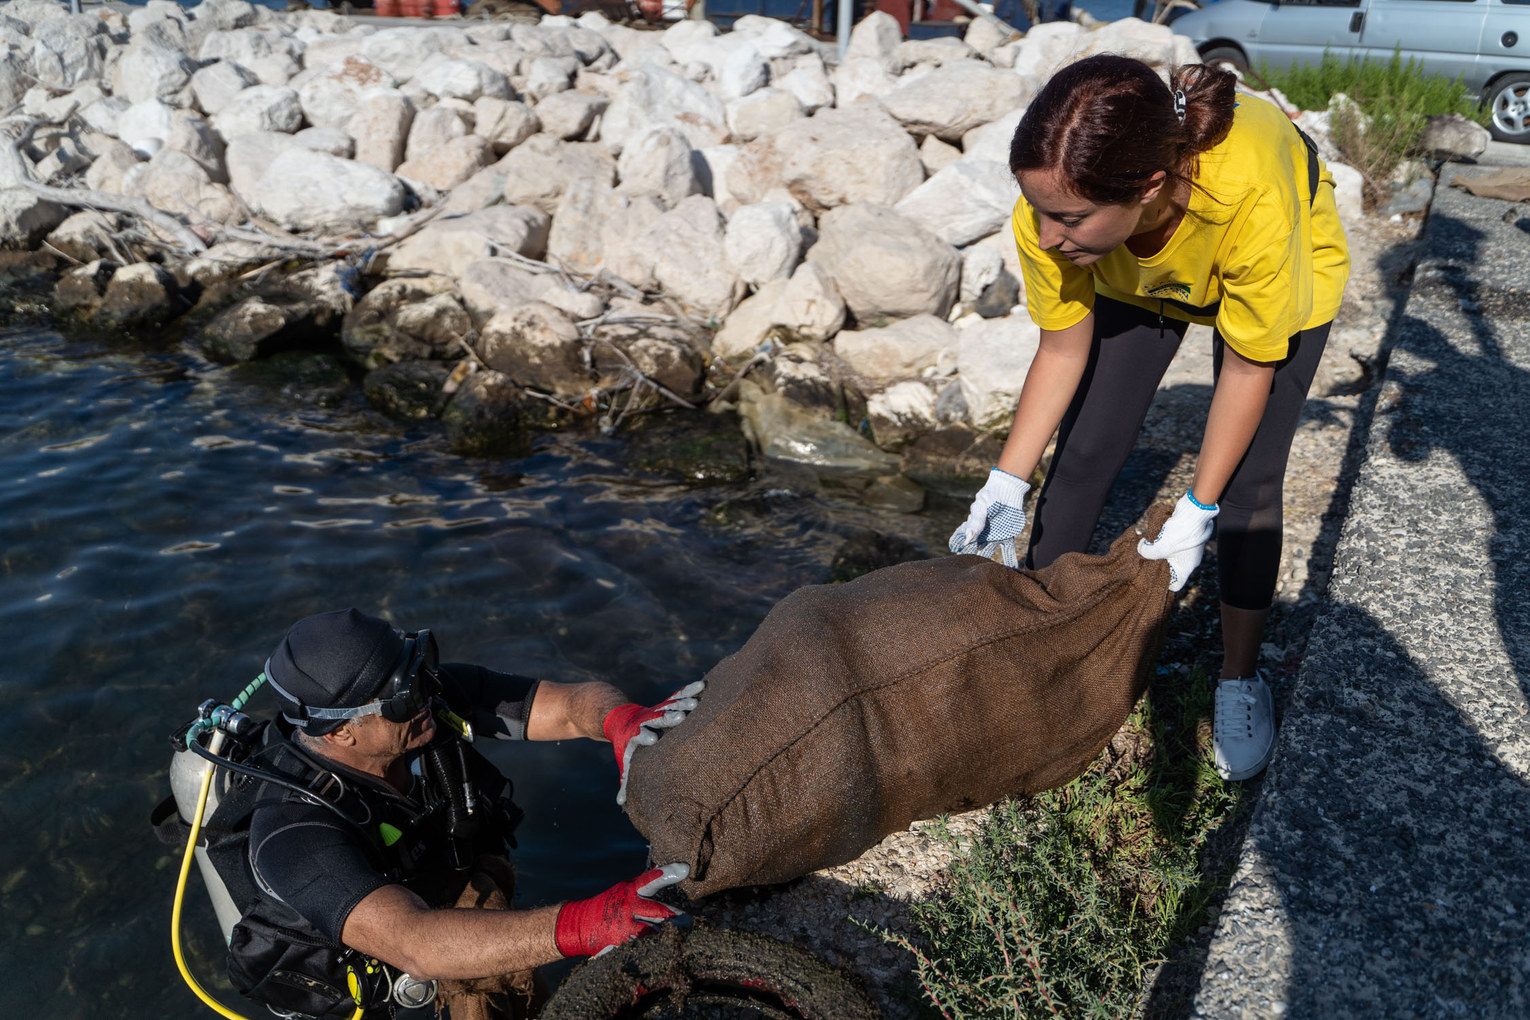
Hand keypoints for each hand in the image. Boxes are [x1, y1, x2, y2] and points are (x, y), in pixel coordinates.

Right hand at [554, 863, 688, 957]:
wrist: (580, 924)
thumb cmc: (610, 903)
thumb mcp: (626, 888)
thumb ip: (648, 883)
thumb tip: (674, 868)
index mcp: (631, 890)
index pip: (652, 879)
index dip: (668, 873)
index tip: (685, 868)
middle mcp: (629, 906)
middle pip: (660, 911)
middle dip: (676, 917)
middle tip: (689, 921)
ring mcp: (624, 926)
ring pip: (654, 932)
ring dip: (664, 934)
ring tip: (671, 937)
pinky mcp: (621, 944)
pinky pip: (642, 947)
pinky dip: (651, 948)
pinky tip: (657, 952)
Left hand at [603, 681, 703, 805]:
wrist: (618, 716)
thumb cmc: (627, 744)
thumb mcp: (624, 759)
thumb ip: (626, 779)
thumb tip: (621, 803)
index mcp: (636, 735)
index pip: (639, 735)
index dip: (644, 736)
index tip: (652, 739)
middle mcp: (647, 721)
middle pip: (657, 718)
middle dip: (668, 717)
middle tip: (680, 717)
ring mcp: (658, 710)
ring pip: (670, 705)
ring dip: (683, 703)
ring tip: (696, 703)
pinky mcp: (666, 702)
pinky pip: (679, 695)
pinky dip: (690, 691)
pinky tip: (703, 686)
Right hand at [948, 468, 1031, 568]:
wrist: (1007, 490)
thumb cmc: (990, 497)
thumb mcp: (980, 508)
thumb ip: (975, 523)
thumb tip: (968, 539)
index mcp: (974, 526)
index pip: (963, 537)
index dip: (957, 545)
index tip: (952, 553)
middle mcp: (983, 533)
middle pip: (975, 549)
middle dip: (971, 559)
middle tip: (966, 572)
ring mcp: (995, 535)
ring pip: (990, 553)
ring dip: (988, 563)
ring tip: (987, 576)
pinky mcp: (1007, 535)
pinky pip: (1008, 550)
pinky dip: (1009, 560)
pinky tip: (1011, 570)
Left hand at [1137, 491, 1218, 591]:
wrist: (1195, 511)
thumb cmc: (1180, 533)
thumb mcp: (1160, 547)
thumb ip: (1147, 552)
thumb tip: (1140, 549)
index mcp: (1187, 567)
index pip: (1176, 584)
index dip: (1163, 583)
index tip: (1151, 577)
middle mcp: (1189, 560)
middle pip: (1170, 568)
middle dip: (1156, 564)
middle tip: (1144, 561)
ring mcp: (1188, 548)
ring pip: (1170, 554)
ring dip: (1159, 551)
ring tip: (1146, 548)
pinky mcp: (1185, 537)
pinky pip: (1172, 543)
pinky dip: (1163, 541)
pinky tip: (1152, 537)